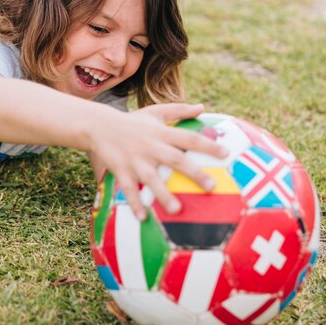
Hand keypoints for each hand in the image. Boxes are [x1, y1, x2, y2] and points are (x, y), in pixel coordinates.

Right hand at [87, 103, 227, 220]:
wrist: (99, 126)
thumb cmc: (132, 121)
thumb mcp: (155, 112)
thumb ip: (179, 110)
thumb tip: (202, 107)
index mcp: (161, 133)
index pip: (189, 138)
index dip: (207, 145)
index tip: (226, 154)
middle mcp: (150, 147)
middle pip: (175, 160)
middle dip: (193, 173)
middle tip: (212, 187)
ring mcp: (135, 160)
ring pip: (151, 178)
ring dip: (163, 194)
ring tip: (177, 210)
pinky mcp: (121, 170)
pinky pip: (128, 189)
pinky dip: (134, 203)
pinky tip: (143, 218)